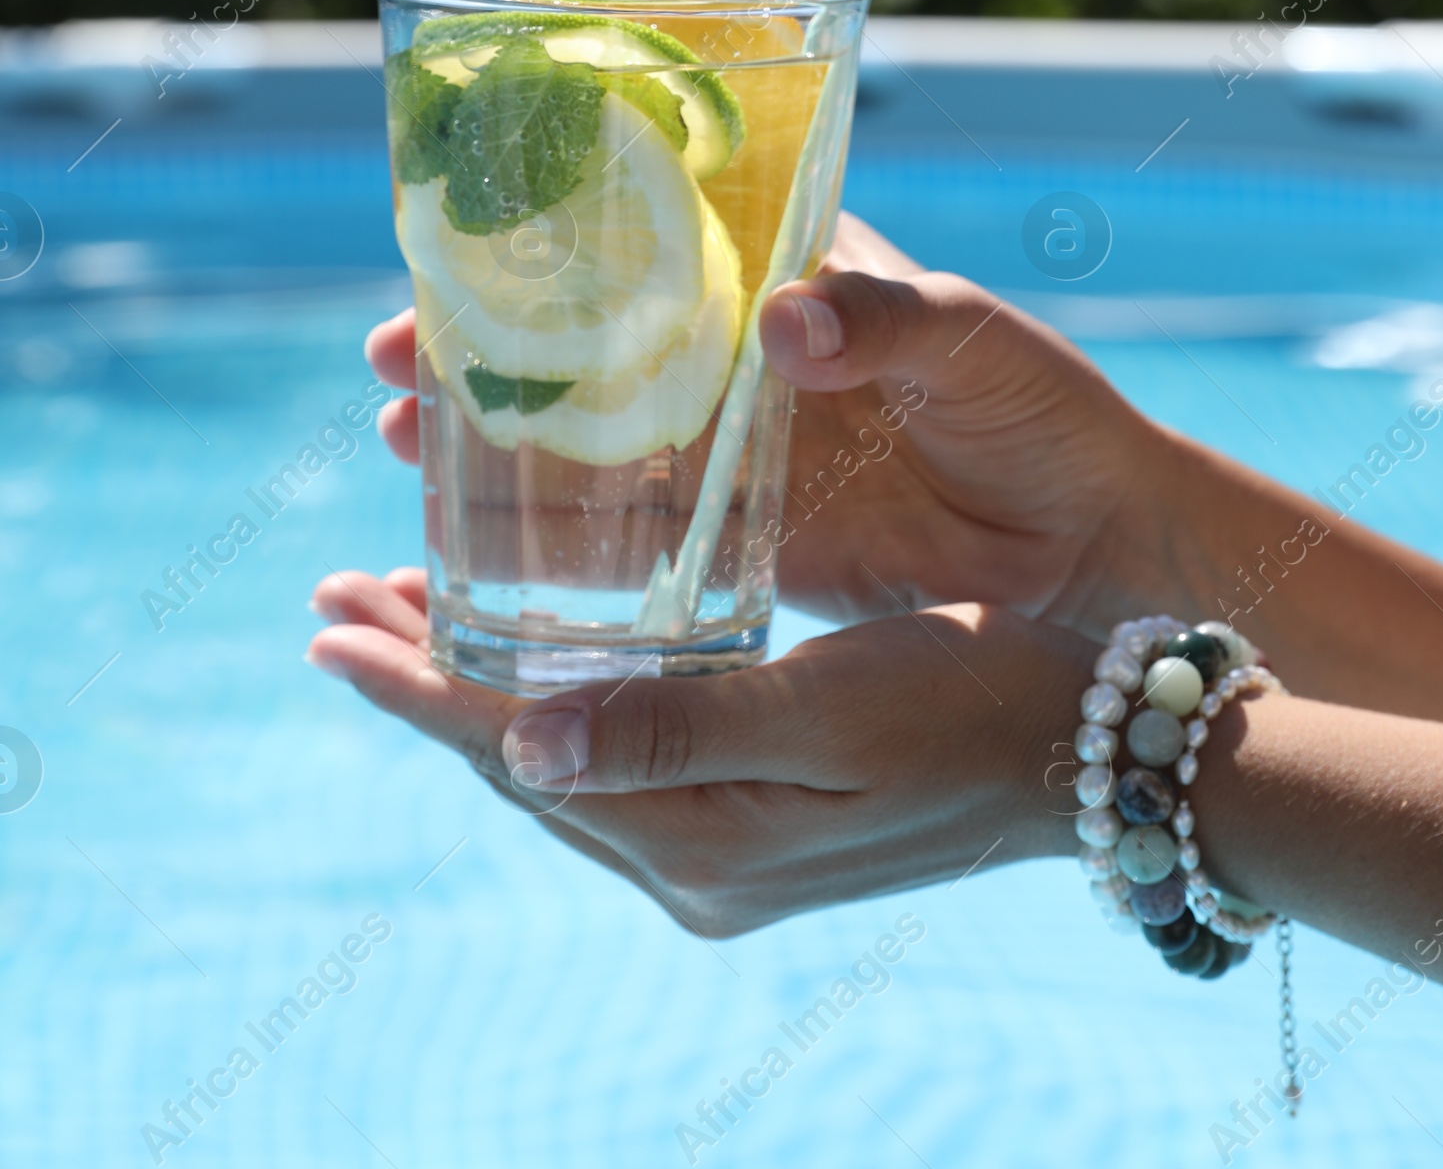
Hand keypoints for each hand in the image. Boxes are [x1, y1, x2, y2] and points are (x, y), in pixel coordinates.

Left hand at [307, 570, 1091, 932]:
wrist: (1090, 754)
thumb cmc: (972, 699)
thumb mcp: (831, 707)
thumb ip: (678, 729)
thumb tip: (519, 751)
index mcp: (704, 841)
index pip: (519, 754)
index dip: (417, 685)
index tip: (330, 621)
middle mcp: (698, 863)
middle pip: (521, 760)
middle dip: (426, 678)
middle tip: (340, 601)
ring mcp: (727, 851)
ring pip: (563, 759)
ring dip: (481, 688)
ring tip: (407, 618)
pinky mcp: (759, 821)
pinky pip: (619, 761)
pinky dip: (557, 702)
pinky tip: (543, 659)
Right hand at [364, 212, 1177, 639]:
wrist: (1094, 545)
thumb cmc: (1046, 413)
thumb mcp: (972, 341)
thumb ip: (886, 323)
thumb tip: (785, 323)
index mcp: (793, 276)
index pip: (652, 232)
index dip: (551, 236)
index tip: (457, 252)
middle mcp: (748, 354)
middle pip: (594, 334)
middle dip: (490, 342)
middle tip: (385, 360)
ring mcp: (742, 448)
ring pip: (596, 433)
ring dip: (501, 436)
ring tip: (397, 444)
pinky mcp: (750, 539)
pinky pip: (639, 532)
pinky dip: (564, 534)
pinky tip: (481, 546)